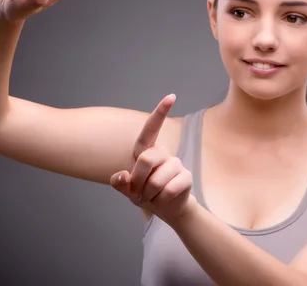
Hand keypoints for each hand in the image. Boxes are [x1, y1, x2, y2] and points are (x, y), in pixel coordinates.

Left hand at [110, 94, 194, 223]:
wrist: (166, 209)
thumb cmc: (144, 194)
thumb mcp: (127, 190)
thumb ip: (120, 183)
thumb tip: (121, 176)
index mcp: (146, 150)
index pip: (151, 129)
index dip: (161, 112)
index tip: (172, 96)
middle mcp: (162, 153)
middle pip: (147, 159)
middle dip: (138, 180)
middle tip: (138, 192)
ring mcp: (176, 164)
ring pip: (157, 180)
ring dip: (149, 194)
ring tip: (151, 197)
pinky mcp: (187, 177)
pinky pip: (168, 189)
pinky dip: (160, 200)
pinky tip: (162, 200)